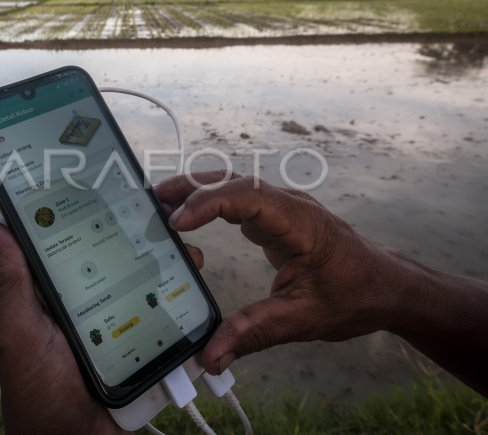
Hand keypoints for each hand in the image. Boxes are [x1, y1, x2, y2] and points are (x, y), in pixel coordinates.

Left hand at [0, 220, 206, 434]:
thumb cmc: (36, 392)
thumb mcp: (20, 333)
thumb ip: (9, 284)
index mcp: (51, 289)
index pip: (65, 237)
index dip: (80, 208)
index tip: (100, 176)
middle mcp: (83, 297)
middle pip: (111, 252)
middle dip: (137, 231)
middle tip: (162, 213)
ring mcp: (113, 318)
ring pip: (141, 279)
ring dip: (164, 263)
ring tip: (187, 252)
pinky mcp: (137, 340)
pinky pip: (159, 313)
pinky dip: (176, 299)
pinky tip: (192, 284)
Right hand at [154, 171, 418, 375]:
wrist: (386, 286)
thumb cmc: (353, 297)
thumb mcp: (302, 319)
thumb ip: (253, 333)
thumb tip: (210, 357)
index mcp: (300, 223)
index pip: (247, 197)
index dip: (209, 204)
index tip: (178, 222)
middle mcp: (290, 205)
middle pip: (235, 180)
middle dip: (192, 187)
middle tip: (152, 200)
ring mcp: (283, 207)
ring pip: (235, 184)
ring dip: (198, 189)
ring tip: (160, 201)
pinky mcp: (277, 216)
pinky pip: (240, 198)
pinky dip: (211, 201)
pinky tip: (190, 216)